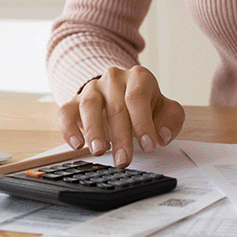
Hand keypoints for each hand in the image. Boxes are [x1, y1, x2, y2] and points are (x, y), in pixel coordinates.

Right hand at [58, 65, 184, 167]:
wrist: (121, 92)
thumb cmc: (144, 104)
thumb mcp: (165, 109)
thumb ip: (170, 120)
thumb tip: (161, 135)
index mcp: (138, 77)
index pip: (138, 97)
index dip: (143, 122)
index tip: (148, 146)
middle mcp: (114, 79)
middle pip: (115, 106)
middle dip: (120, 136)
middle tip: (124, 159)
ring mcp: (92, 89)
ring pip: (90, 106)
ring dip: (94, 130)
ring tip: (99, 151)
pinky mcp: (74, 101)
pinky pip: (66, 111)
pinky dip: (69, 128)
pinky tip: (76, 144)